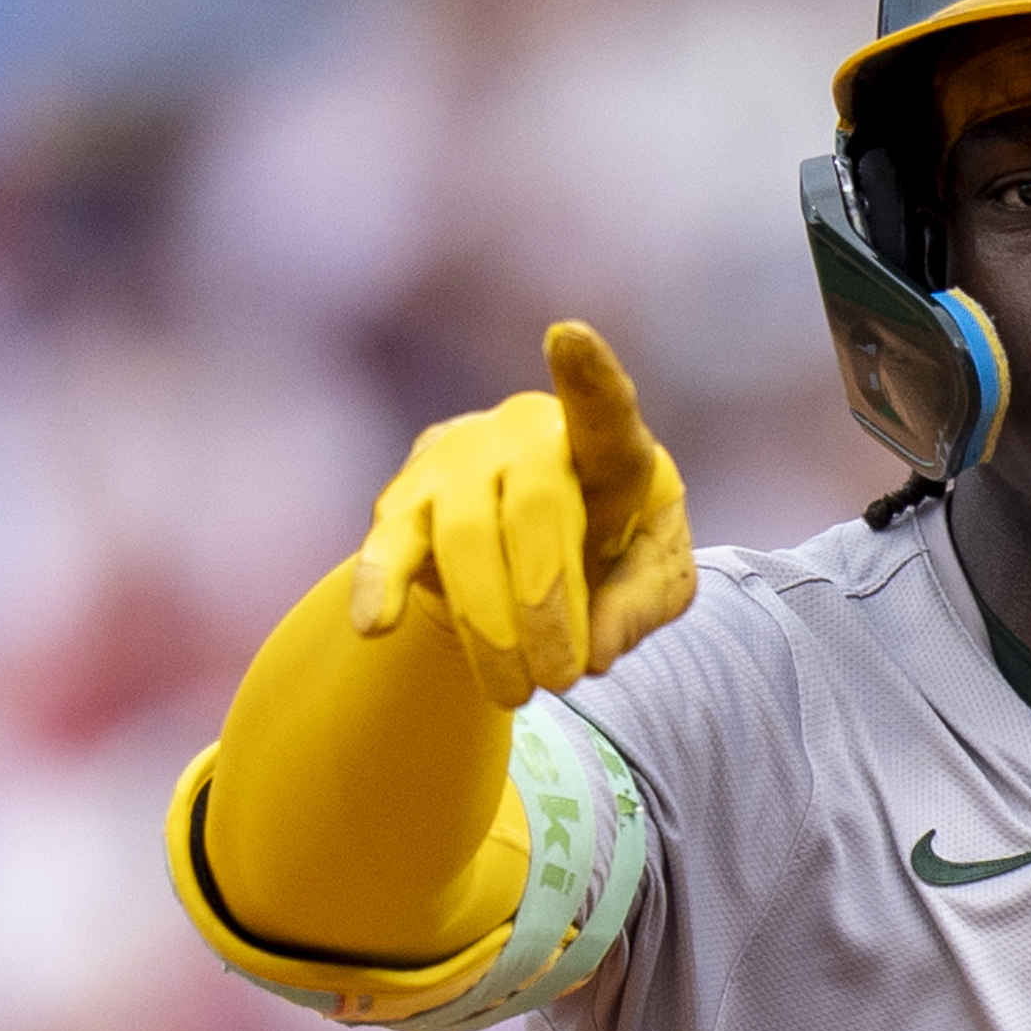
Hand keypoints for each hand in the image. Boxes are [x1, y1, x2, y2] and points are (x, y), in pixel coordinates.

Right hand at [352, 320, 695, 707]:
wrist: (533, 558)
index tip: (567, 337)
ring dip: (490, 627)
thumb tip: (592, 652)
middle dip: (546, 607)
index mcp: (604, 444)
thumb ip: (642, 608)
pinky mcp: (404, 504)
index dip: (588, 378)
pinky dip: (378, 585)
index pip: (602, 409)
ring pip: (463, 537)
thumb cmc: (613, 555)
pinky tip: (374, 625)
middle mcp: (526, 433)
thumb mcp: (655, 586)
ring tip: (515, 693)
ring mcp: (458, 461)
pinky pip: (387, 545)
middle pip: (532, 507)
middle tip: (559, 680)